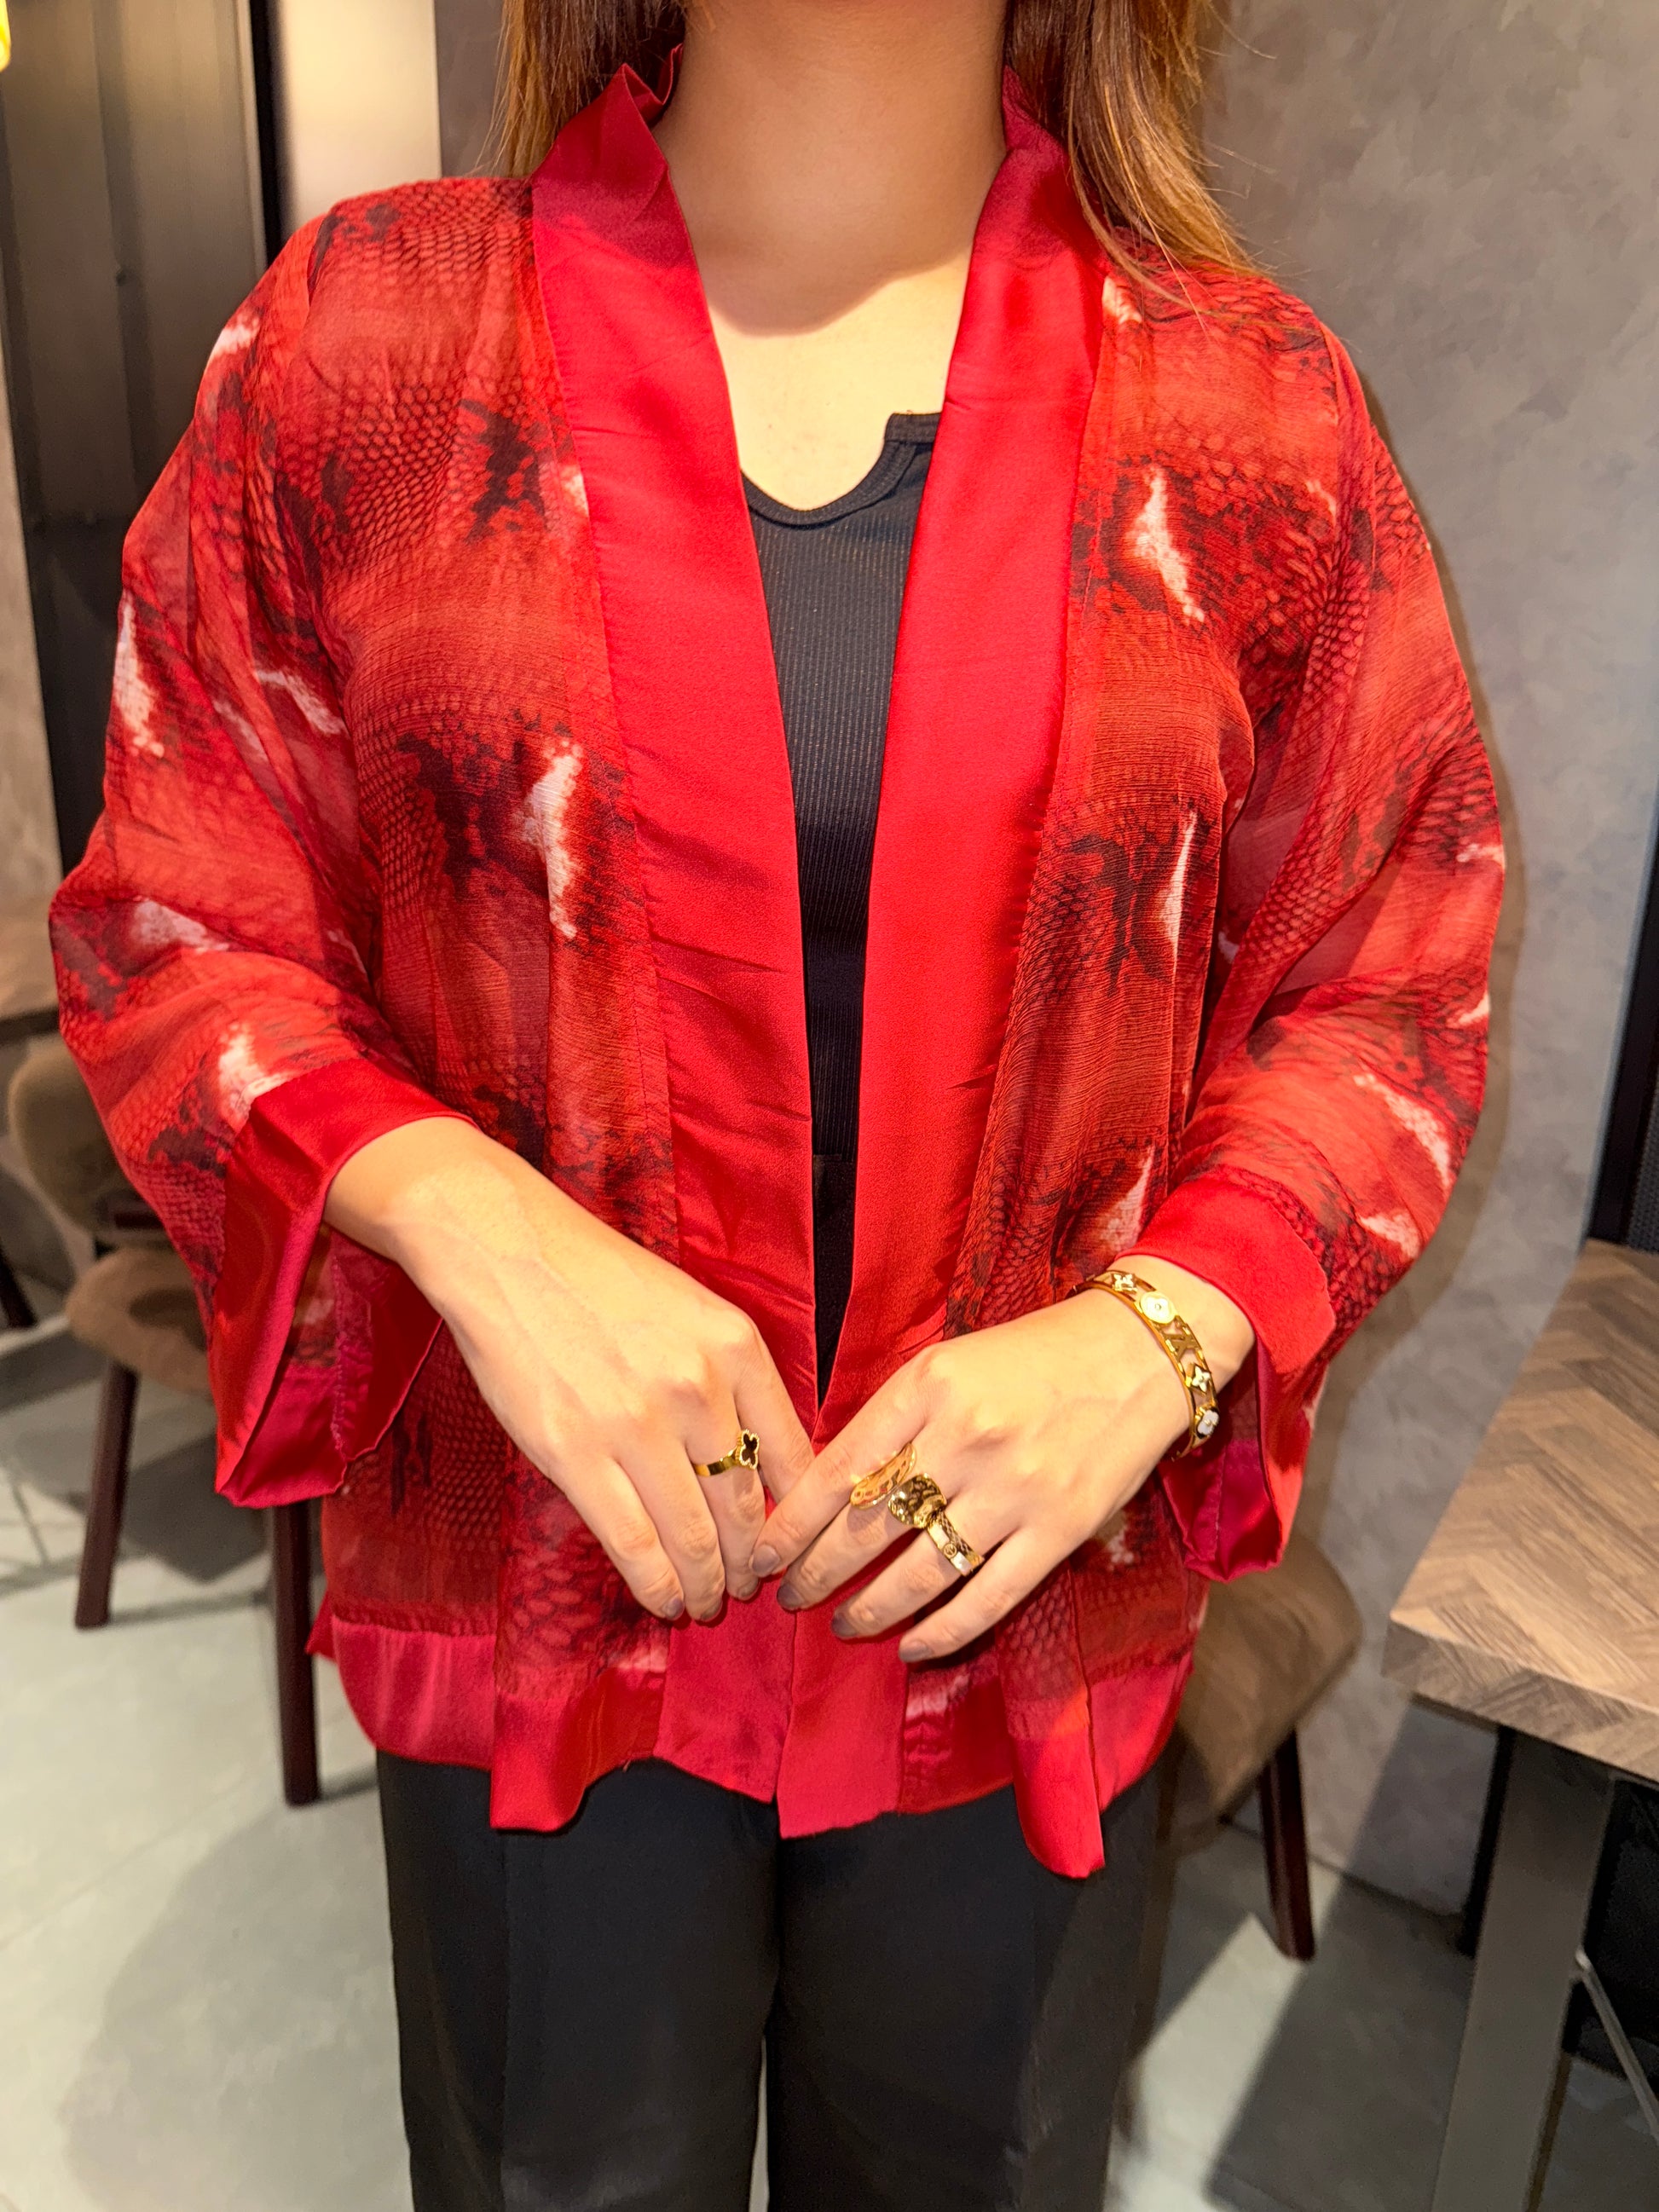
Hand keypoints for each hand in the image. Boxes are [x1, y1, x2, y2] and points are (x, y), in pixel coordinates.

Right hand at [325, 1120, 813, 1623]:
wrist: (509, 1252)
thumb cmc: (603, 1283)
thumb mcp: (696, 1314)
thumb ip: (733, 1383)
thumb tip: (764, 1467)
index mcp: (737, 1349)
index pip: (794, 1460)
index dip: (797, 1524)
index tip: (790, 1551)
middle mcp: (698, 1389)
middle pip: (746, 1510)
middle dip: (752, 1566)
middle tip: (746, 1589)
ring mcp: (637, 1425)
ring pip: (695, 1538)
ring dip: (706, 1586)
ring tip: (706, 1604)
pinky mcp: (576, 1454)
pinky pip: (634, 1545)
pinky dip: (657, 1587)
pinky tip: (664, 1601)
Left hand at [748, 1259, 1253, 1663]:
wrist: (1139, 1355)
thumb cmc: (1032, 1358)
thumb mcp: (947, 1365)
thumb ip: (892, 1420)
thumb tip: (828, 1489)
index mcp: (927, 1387)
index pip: (840, 1468)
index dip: (793, 1522)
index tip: (763, 1553)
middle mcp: (965, 1438)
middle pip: (869, 1526)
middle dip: (817, 1571)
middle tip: (789, 1598)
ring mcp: (1014, 1489)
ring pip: (920, 1572)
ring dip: (871, 1608)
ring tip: (842, 1624)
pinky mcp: (1059, 1531)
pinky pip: (988, 1598)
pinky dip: (943, 1632)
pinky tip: (912, 1645)